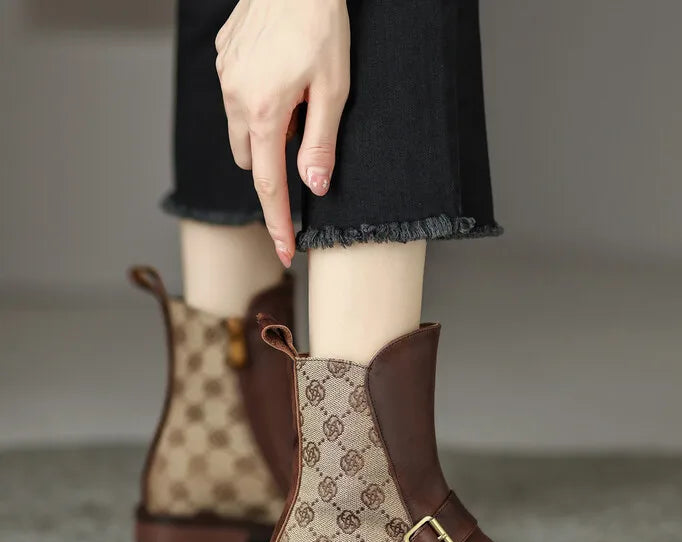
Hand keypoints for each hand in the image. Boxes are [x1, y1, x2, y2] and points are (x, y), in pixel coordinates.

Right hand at [215, 0, 350, 266]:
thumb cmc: (321, 24)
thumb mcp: (334, 90)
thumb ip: (321, 143)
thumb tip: (314, 186)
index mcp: (263, 111)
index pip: (270, 185)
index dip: (279, 223)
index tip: (287, 252)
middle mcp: (234, 98)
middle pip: (250, 159)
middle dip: (272, 161)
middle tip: (302, 125)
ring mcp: (224, 75)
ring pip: (239, 128)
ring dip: (263, 129)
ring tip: (292, 92)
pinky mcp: (221, 56)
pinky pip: (235, 96)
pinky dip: (254, 99)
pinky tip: (277, 70)